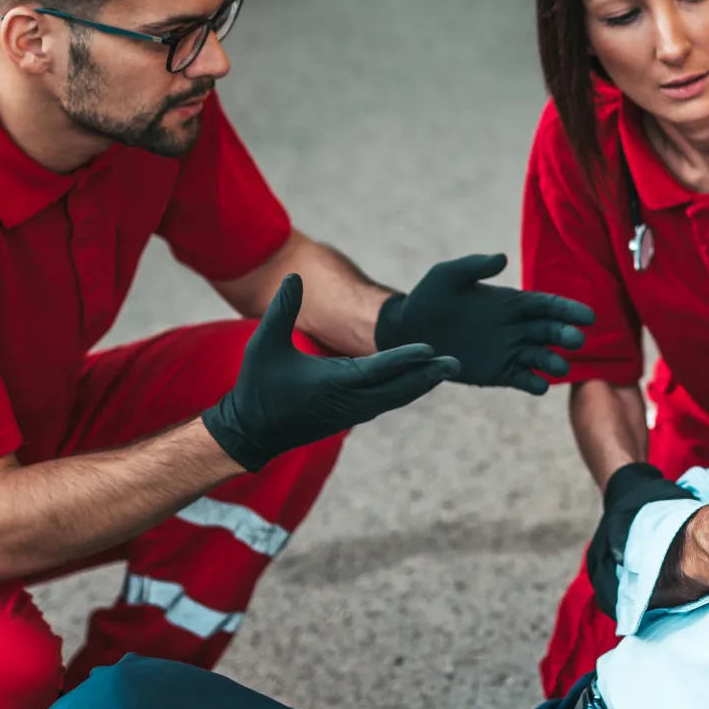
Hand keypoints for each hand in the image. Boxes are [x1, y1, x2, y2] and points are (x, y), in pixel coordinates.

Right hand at [204, 275, 459, 470]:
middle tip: (456, 362)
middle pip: (398, 388)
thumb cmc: (258, 386)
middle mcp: (350, 401)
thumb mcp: (264, 345)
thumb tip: (294, 276)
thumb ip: (282, 310)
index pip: (377, 370)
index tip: (431, 349)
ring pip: (396, 397)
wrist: (252, 432)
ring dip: (421, 383)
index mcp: (333, 383)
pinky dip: (407, 391)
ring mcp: (353, 412)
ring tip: (447, 369)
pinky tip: (421, 381)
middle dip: (427, 375)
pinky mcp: (351, 415)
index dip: (405, 359)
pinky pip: (387, 402)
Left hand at [375, 254, 594, 394]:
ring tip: (559, 367)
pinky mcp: (497, 373)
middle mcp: (517, 327)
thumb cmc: (429, 298)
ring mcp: (509, 351)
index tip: (587, 316)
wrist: (408, 332)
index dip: (568, 310)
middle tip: (576, 340)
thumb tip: (502, 258)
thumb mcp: (448, 275)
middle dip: (565, 336)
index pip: (548, 306)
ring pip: (541, 357)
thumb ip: (475, 266)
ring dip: (554, 362)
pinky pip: (522, 379)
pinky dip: (533, 383)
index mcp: (512, 302)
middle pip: (550, 332)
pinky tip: (539, 385)